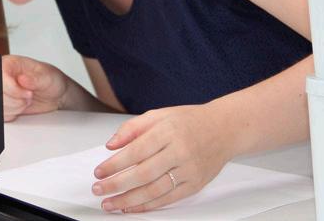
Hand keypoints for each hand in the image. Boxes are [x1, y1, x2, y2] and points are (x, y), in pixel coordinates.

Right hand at [1, 54, 68, 121]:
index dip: (12, 88)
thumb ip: (35, 79)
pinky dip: (12, 114)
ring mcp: (1, 91)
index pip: (0, 74)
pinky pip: (0, 114)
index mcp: (10, 64)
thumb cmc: (51, 80)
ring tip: (26, 101)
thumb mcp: (48, 77)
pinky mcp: (1, 104)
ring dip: (14, 108)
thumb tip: (22, 79)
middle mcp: (2, 76)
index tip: (27, 93)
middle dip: (14, 100)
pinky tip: (21, 107)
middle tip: (29, 97)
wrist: (55, 95)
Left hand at [90, 104, 234, 212]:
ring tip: (111, 204)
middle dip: (116, 185)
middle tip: (99, 190)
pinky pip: (168, 199)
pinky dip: (148, 206)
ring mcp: (189, 170)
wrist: (224, 129)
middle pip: (143, 174)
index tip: (99, 172)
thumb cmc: (190, 121)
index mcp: (168, 131)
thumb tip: (111, 144)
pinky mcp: (195, 184)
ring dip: (129, 201)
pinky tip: (132, 207)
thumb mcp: (159, 115)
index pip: (135, 151)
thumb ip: (132, 128)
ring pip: (155, 191)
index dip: (114, 164)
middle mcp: (179, 151)